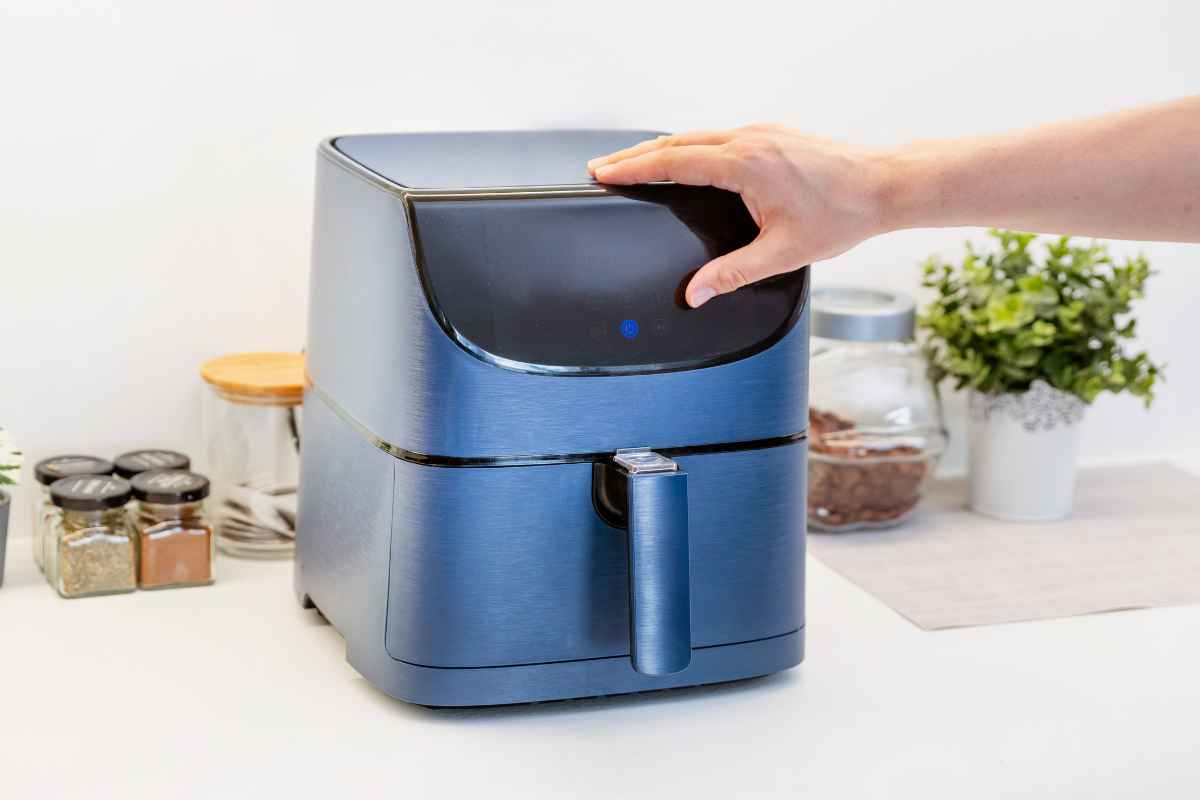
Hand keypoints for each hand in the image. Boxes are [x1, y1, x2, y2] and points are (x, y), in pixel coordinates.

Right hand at [587, 125, 892, 306]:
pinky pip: (718, 135)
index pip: (673, 162)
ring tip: (633, 163)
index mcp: (745, 164)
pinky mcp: (772, 134)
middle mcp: (750, 140)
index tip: (604, 173)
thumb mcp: (783, 253)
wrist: (884, 185)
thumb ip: (733, 274)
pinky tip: (684, 159)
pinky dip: (689, 145)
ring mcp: (761, 133)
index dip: (633, 168)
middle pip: (676, 142)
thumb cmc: (842, 214)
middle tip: (602, 168)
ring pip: (696, 136)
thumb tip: (696, 294)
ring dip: (661, 149)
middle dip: (635, 156)